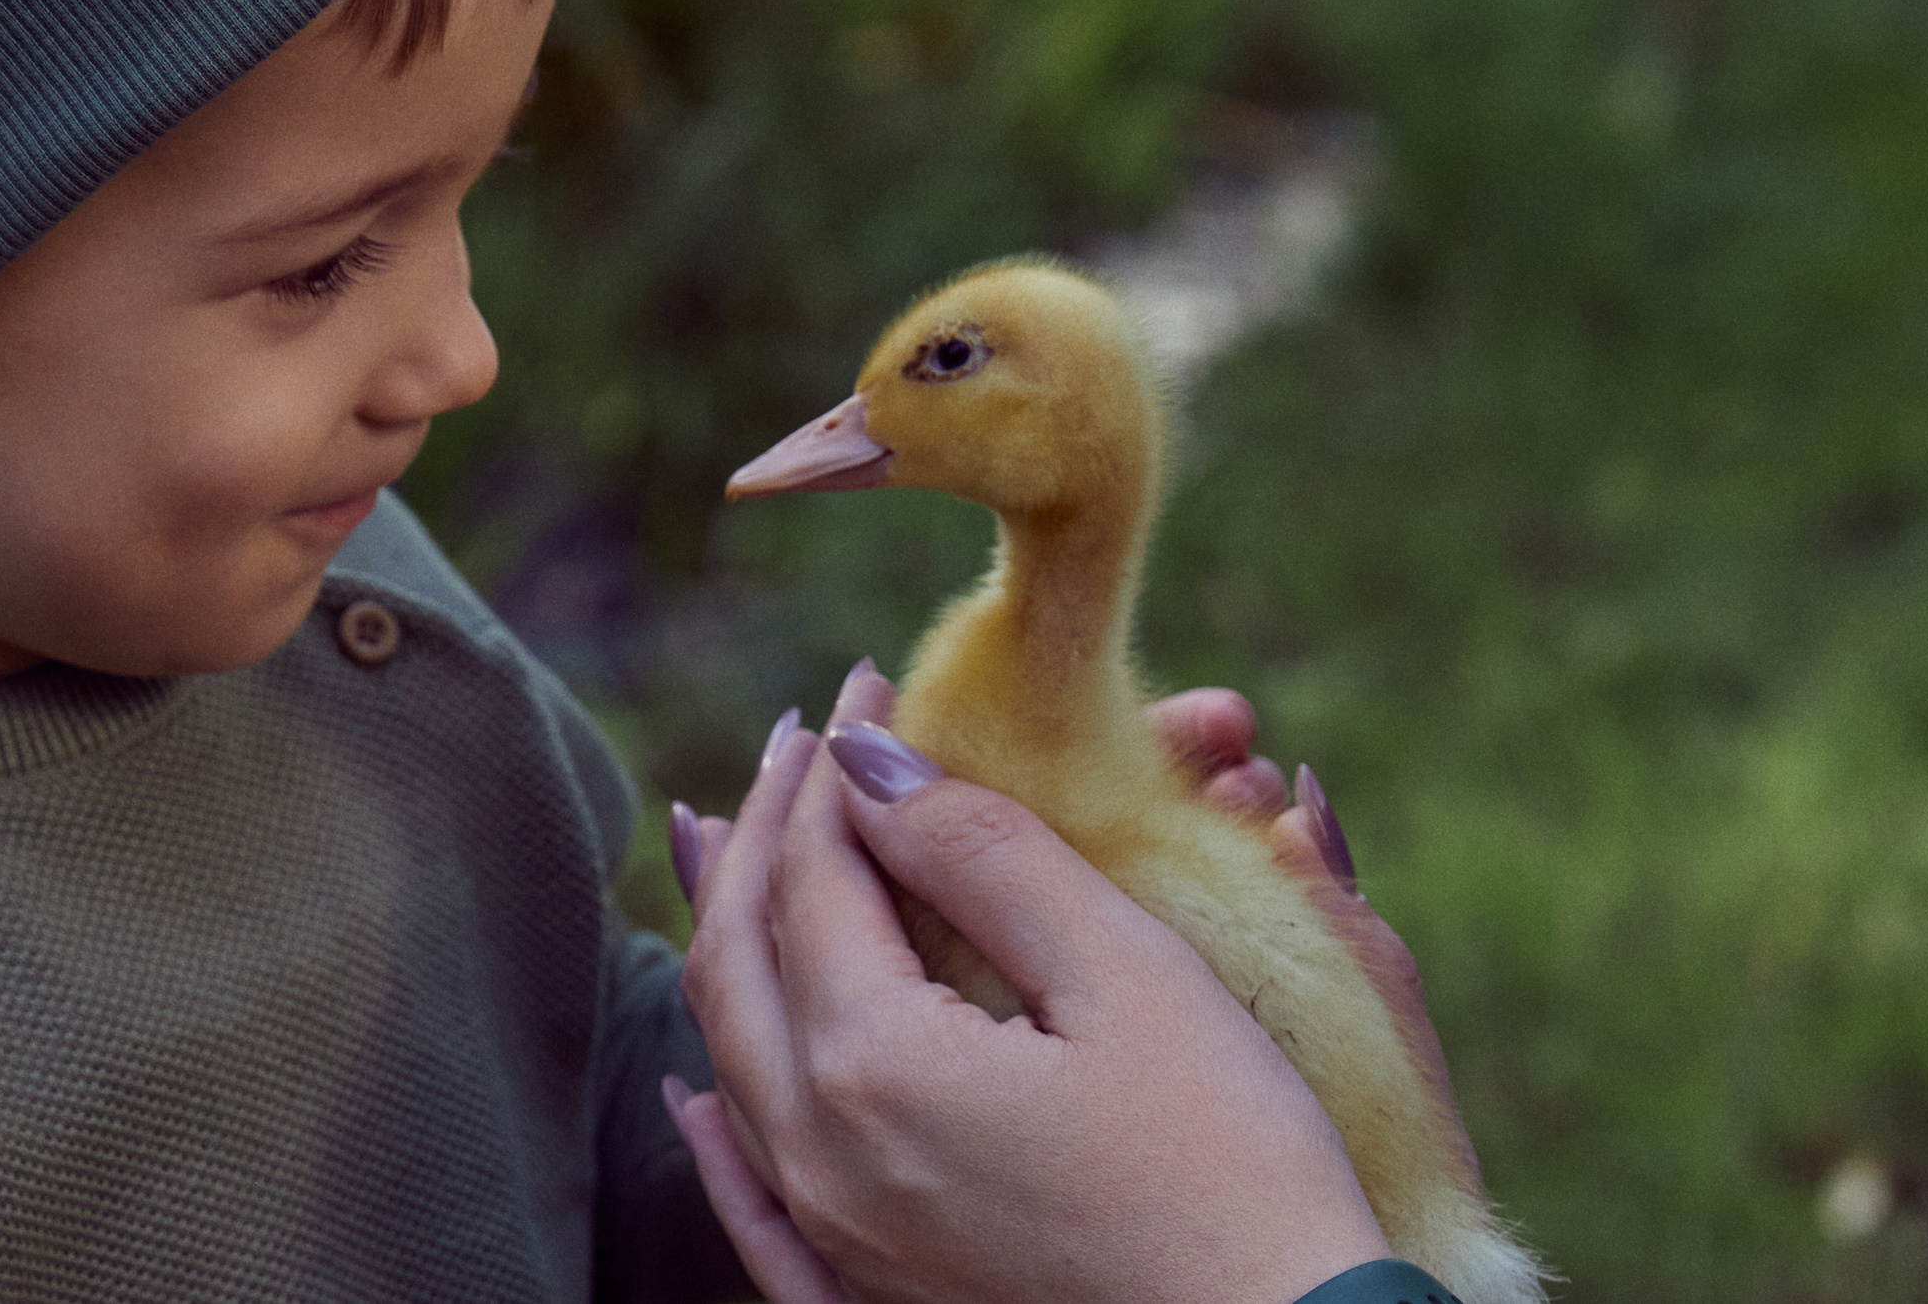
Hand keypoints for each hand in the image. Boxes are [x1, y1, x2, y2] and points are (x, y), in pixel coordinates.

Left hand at [662, 666, 1454, 1303]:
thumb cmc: (1234, 1167)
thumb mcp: (1126, 977)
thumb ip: (982, 854)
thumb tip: (868, 760)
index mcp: (873, 1061)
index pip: (817, 869)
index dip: (839, 764)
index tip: (871, 684)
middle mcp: (819, 1153)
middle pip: (745, 951)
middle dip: (768, 830)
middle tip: (802, 742)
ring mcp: (834, 1234)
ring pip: (735, 1056)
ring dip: (733, 934)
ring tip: (736, 845)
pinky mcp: (864, 1294)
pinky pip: (748, 1198)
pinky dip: (713, 1121)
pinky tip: (694, 1085)